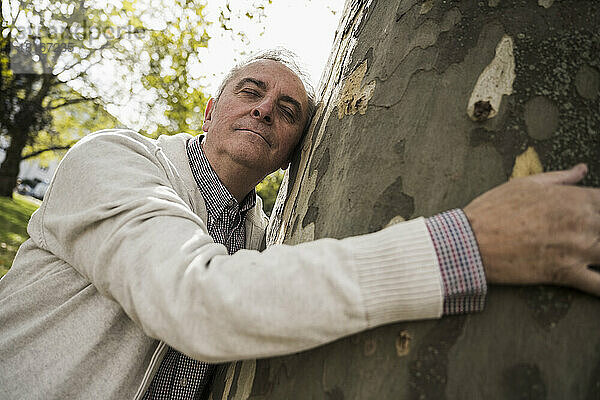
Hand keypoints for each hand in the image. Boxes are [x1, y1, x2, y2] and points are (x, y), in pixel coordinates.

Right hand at [464, 164, 599, 295]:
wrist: (471, 242)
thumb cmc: (493, 210)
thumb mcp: (524, 185)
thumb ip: (560, 177)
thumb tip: (582, 169)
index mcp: (573, 198)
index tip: (596, 212)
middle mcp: (581, 223)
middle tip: (590, 234)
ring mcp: (576, 250)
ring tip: (592, 252)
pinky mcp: (565, 274)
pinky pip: (599, 286)